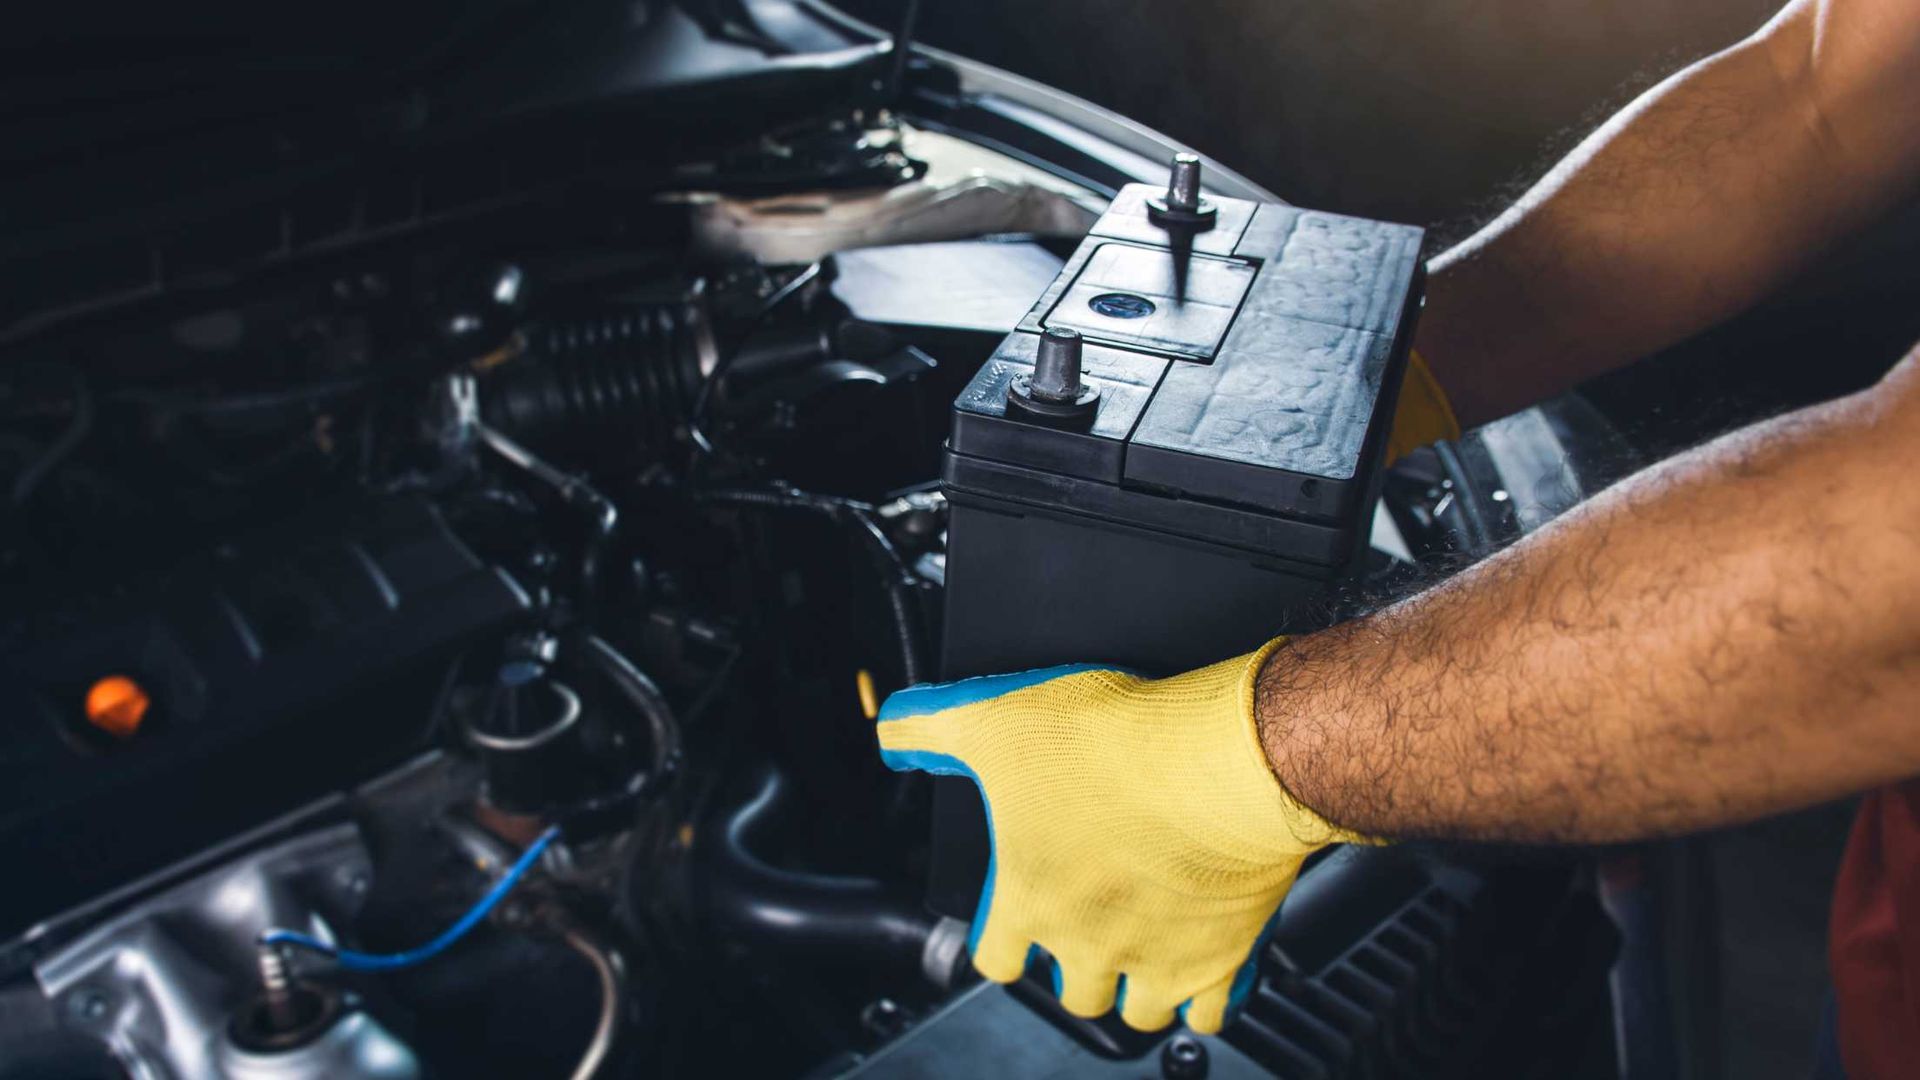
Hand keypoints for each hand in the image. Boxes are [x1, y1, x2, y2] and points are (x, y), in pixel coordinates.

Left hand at [875, 640, 1360, 1033]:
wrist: (1221, 760)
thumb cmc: (1115, 744)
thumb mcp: (997, 717)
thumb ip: (932, 727)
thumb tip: (892, 731)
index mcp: (1029, 900)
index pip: (995, 957)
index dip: (1003, 937)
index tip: (1016, 918)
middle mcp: (1088, 945)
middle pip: (1070, 990)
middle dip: (1073, 963)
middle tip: (1088, 921)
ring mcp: (1157, 960)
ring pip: (1137, 1010)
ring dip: (1134, 986)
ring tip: (1142, 947)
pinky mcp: (1221, 959)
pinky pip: (1210, 1013)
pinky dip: (1205, 997)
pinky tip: (1205, 964)